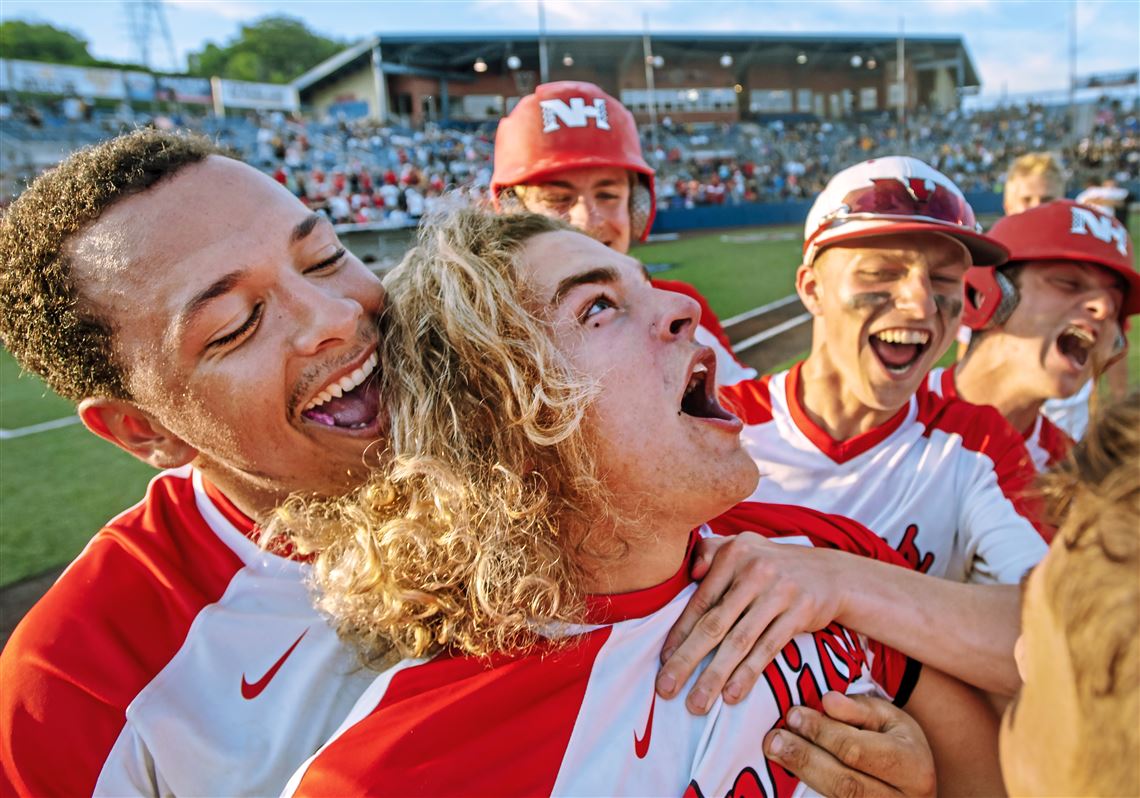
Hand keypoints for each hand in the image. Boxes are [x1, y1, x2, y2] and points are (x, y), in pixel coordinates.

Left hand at [657, 533, 847, 712]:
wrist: (832, 573)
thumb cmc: (773, 566)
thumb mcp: (743, 546)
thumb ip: (709, 552)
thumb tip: (688, 574)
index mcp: (734, 553)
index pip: (700, 601)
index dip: (679, 634)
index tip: (663, 662)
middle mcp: (754, 570)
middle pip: (714, 623)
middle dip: (686, 660)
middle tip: (665, 688)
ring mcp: (779, 592)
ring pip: (739, 642)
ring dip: (715, 676)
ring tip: (697, 703)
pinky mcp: (800, 612)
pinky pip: (768, 648)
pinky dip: (748, 674)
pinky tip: (732, 695)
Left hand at [763, 692, 935, 797]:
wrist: (914, 781)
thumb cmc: (897, 741)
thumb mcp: (887, 717)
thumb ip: (857, 709)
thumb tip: (827, 701)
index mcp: (912, 766)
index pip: (858, 751)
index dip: (822, 733)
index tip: (793, 714)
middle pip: (845, 783)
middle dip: (805, 758)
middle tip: (774, 739)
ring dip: (802, 774)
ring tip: (775, 751)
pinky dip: (807, 789)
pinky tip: (788, 770)